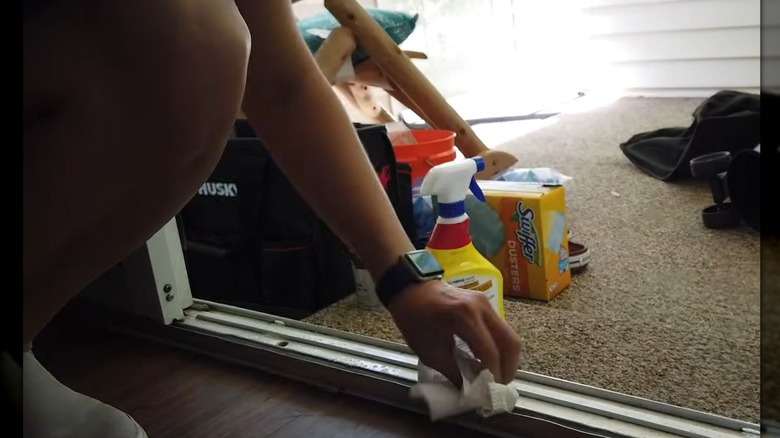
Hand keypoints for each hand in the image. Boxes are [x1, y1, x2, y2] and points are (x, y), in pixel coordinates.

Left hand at [387, 280, 521, 385]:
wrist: (410, 289)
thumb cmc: (414, 319)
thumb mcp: (429, 352)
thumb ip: (455, 373)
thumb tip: (474, 391)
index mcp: (464, 317)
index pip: (489, 351)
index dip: (493, 376)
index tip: (490, 394)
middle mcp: (481, 307)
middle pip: (510, 342)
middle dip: (508, 368)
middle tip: (499, 386)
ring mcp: (486, 302)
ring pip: (509, 335)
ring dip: (506, 358)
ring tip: (496, 376)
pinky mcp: (486, 302)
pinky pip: (501, 328)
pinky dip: (500, 347)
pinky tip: (490, 360)